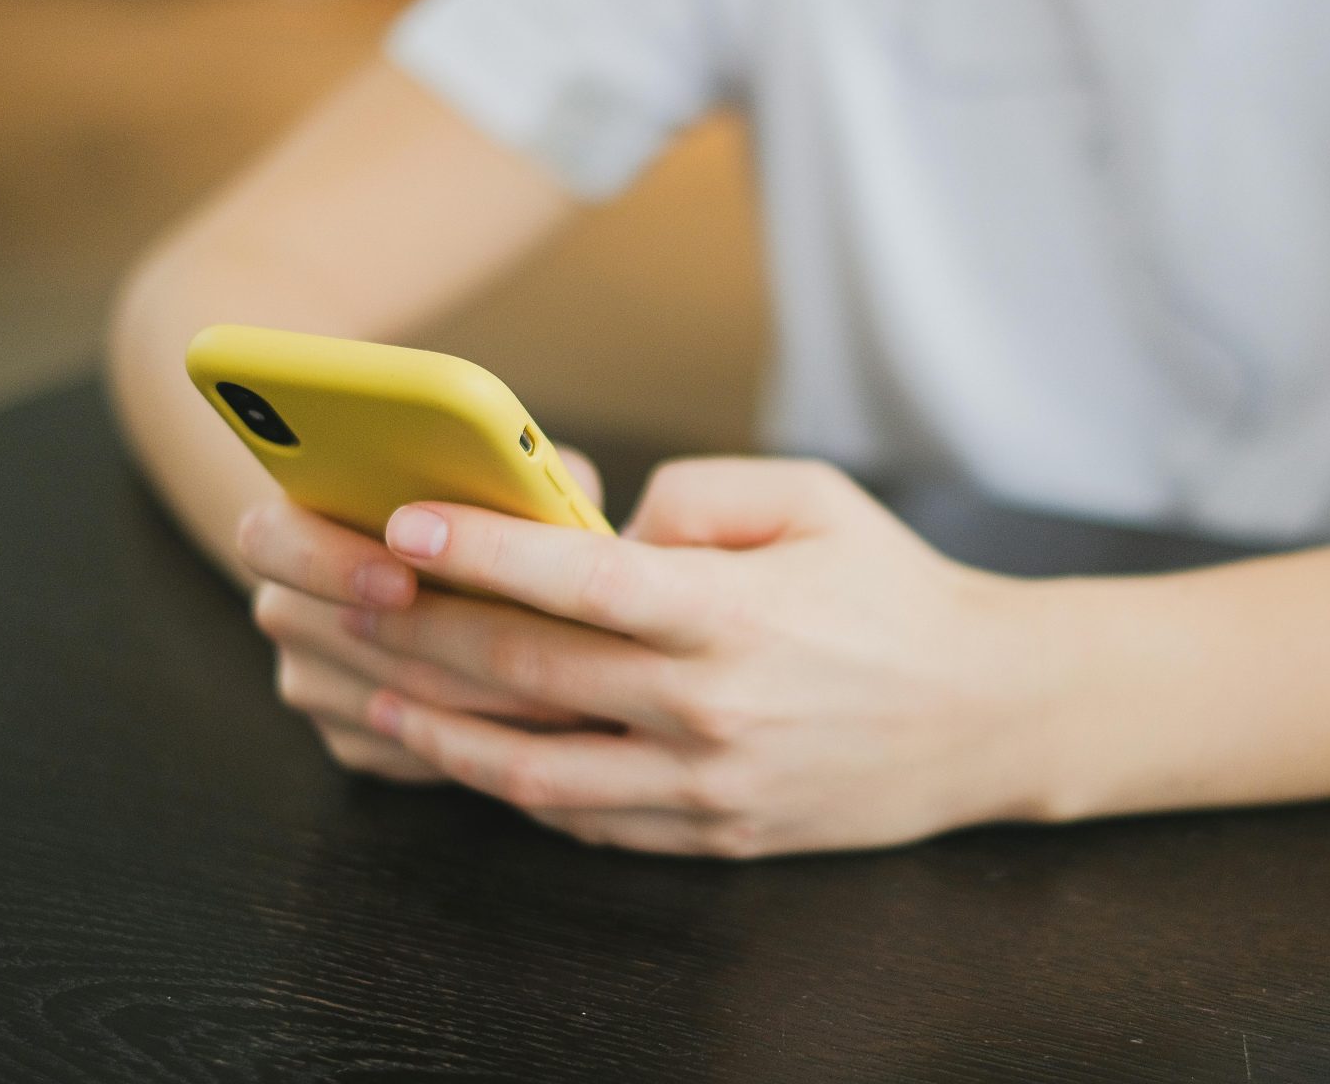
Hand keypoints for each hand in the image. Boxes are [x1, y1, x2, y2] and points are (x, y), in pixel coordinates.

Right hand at [238, 450, 606, 782]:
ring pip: (397, 704)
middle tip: (545, 652)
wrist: (431, 569)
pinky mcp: (350, 742)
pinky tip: (554, 722)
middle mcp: (288, 608)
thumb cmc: (471, 504)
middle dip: (458, 646)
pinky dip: (488, 737)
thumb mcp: (490, 474)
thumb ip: (504, 474)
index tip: (401, 579)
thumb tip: (541, 492)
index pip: (270, 540)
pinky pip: (416, 751)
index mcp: (292, 525)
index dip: (331, 562)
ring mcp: (311, 683)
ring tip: (579, 687)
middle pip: (351, 640)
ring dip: (492, 697)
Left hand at [252, 458, 1069, 857]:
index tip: (398, 522)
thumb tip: (598, 523)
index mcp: (734, 612)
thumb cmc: (895, 592)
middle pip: (532, 671)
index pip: (580, 579)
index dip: (480, 550)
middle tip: (343, 594)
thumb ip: (699, 492)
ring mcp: (707, 785)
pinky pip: (585, 820)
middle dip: (420, 629)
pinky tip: (465, 752)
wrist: (986, 716)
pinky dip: (512, 786)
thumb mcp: (817, 499)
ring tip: (370, 692)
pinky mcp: (712, 837)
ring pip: (534, 767)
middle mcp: (710, 707)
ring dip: (438, 729)